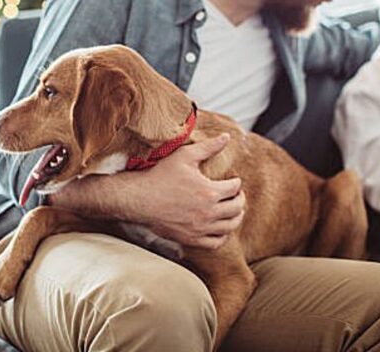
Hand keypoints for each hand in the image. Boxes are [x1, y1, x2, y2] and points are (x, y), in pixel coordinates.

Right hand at [123, 133, 245, 248]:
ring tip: (232, 210)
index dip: (236, 182)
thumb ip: (208, 147)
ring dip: (235, 217)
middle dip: (240, 199)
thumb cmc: (160, 176)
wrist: (140, 199)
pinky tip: (220, 227)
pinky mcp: (191, 238)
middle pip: (237, 208)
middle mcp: (208, 212)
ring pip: (230, 227)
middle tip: (236, 195)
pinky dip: (223, 235)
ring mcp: (200, 228)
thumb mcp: (185, 156)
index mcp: (210, 192)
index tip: (232, 180)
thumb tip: (226, 137)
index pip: (235, 188)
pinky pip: (216, 242)